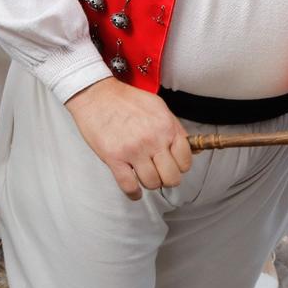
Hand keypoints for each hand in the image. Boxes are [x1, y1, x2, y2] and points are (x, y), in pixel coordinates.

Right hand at [65, 77, 190, 200]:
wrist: (95, 93)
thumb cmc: (125, 99)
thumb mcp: (157, 107)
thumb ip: (174, 128)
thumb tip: (191, 149)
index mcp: (166, 127)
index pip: (185, 161)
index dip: (179, 166)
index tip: (172, 164)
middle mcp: (152, 140)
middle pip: (171, 178)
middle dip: (166, 178)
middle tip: (158, 172)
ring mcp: (133, 150)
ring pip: (152, 183)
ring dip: (148, 183)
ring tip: (142, 175)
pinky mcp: (114, 158)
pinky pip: (129, 186)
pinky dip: (133, 193)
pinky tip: (134, 190)